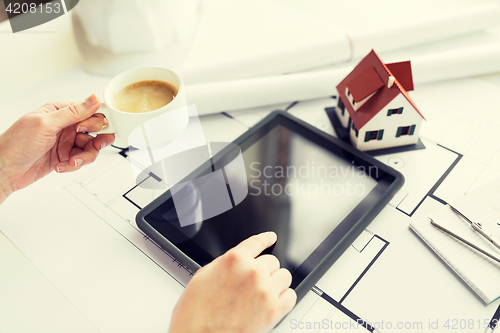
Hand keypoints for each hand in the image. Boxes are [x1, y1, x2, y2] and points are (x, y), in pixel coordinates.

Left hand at [0, 94, 114, 203]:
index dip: (96, 121)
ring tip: (71, 161)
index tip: (88, 130)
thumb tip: (93, 98)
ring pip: (91, 148)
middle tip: (87, 146)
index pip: (91, 111)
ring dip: (84, 157)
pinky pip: (82, 160)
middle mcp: (66, 126)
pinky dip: (74, 165)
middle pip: (96, 131)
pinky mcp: (66, 157)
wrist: (5, 170)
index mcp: (61, 111)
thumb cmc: (16, 144)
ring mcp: (66, 142)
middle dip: (95, 141)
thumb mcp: (46, 124)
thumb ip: (73, 112)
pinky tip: (61, 165)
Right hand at [169, 232, 295, 332]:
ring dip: (275, 282)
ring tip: (263, 292)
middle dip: (264, 269)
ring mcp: (265, 291)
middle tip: (254, 281)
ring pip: (284, 276)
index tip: (271, 237)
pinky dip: (284, 298)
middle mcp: (252, 272)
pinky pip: (291, 296)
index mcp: (234, 260)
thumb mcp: (203, 276)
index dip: (265, 239)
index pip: (257, 242)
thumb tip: (236, 262)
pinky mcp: (274, 311)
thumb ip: (224, 264)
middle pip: (272, 261)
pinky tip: (272, 301)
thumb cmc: (196, 313)